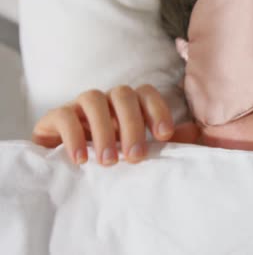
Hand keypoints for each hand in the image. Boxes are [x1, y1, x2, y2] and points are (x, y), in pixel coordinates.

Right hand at [32, 85, 200, 165]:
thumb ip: (165, 140)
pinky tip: (82, 159)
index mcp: (130, 104)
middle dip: (132, 125)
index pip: (147, 93)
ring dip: (104, 130)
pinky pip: (65, 115)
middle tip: (136, 156)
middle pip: (123, 95)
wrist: (67, 162)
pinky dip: (74, 136)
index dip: (158, 110)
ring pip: (94, 98)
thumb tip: (194, 131)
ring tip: (109, 161)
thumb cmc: (111, 151)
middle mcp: (107, 99)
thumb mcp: (139, 147)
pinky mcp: (56, 116)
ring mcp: (80, 104)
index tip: (164, 136)